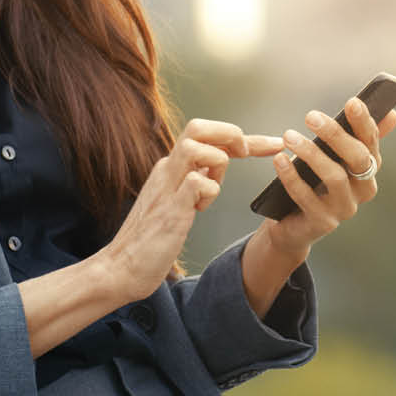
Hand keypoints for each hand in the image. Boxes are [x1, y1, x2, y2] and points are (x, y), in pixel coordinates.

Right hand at [102, 119, 282, 300]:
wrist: (121, 269)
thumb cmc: (151, 240)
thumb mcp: (176, 201)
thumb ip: (192, 182)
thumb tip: (213, 168)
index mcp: (171, 168)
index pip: (207, 136)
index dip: (245, 137)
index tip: (273, 144)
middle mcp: (167, 170)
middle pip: (197, 127)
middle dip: (230, 133)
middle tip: (246, 153)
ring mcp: (167, 187)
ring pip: (195, 146)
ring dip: (217, 163)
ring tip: (213, 189)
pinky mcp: (170, 209)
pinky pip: (196, 181)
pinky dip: (209, 190)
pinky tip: (200, 209)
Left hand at [256, 98, 395, 257]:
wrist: (293, 224)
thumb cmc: (315, 183)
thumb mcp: (335, 158)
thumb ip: (359, 136)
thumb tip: (393, 114)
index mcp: (369, 170)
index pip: (371, 143)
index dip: (363, 122)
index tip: (352, 101)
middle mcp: (363, 190)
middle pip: (358, 158)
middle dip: (336, 135)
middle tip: (311, 116)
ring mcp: (344, 209)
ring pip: (335, 177)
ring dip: (311, 153)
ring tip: (289, 136)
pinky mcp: (322, 223)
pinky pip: (307, 197)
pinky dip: (292, 177)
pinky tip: (279, 159)